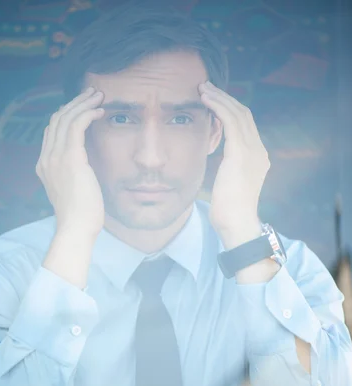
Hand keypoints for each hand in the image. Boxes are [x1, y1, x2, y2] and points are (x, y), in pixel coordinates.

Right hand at [36, 87, 105, 237]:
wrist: (76, 227)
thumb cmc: (80, 215)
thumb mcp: (72, 190)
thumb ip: (72, 174)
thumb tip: (83, 165)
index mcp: (44, 164)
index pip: (52, 130)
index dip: (67, 114)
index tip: (84, 107)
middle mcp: (46, 157)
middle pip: (57, 118)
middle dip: (75, 102)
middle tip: (93, 92)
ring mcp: (56, 157)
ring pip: (66, 117)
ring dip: (83, 102)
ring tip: (99, 95)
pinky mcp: (71, 158)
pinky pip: (77, 125)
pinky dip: (88, 113)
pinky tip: (100, 111)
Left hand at [198, 81, 269, 243]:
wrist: (236, 224)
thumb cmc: (228, 211)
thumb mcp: (229, 183)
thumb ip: (228, 168)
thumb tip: (215, 160)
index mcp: (257, 157)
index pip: (246, 124)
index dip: (230, 109)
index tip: (213, 100)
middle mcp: (259, 150)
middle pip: (244, 114)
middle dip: (225, 97)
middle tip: (207, 87)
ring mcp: (252, 151)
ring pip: (238, 113)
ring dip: (219, 98)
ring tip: (203, 89)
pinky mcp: (240, 154)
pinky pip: (230, 122)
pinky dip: (218, 108)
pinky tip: (205, 101)